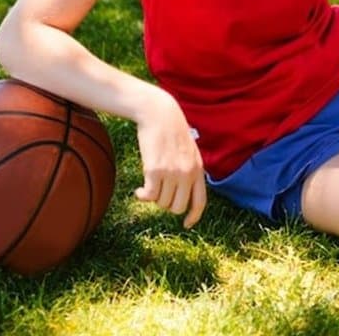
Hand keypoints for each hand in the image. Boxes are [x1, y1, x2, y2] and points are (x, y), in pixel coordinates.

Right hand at [132, 90, 207, 228]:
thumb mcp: (189, 150)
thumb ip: (189, 170)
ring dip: (154, 198)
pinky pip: (150, 196)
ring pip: (162, 202)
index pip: (200, 201)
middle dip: (166, 205)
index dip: (193, 216)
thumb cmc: (171, 132)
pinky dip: (142, 196)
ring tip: (149, 185)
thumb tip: (180, 194)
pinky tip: (138, 190)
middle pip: (177, 206)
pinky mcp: (154, 170)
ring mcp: (171, 173)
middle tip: (159, 194)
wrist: (159, 114)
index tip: (186, 225)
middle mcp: (187, 173)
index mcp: (198, 169)